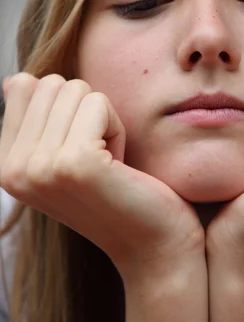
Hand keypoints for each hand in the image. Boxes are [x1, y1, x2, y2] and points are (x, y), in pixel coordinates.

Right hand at [0, 73, 203, 278]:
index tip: (78, 145)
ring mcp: (40, 167)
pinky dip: (117, 128)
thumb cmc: (114, 190)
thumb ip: (37, 118)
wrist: (152, 242)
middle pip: (53, 83)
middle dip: (86, 110)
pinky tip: (118, 165)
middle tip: (97, 155)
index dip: (64, 105)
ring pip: (77, 89)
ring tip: (107, 161)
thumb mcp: (63, 153)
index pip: (24, 85)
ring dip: (103, 119)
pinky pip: (99, 103)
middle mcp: (14, 168)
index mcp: (5, 164)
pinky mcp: (75, 163)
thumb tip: (14, 79)